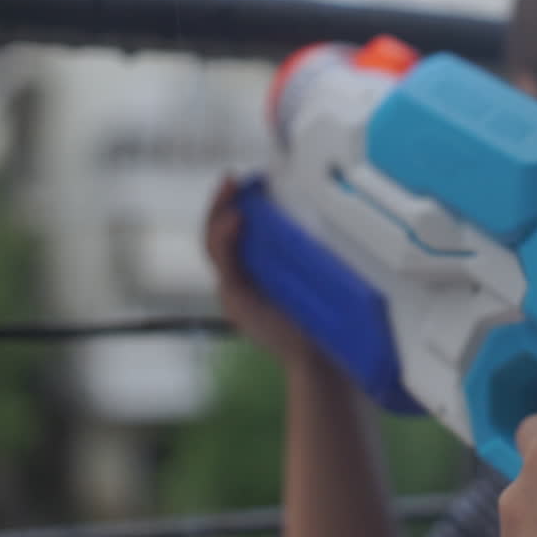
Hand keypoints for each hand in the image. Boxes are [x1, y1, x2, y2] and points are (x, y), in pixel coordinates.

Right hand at [203, 175, 316, 364]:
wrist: (318, 357)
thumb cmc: (320, 320)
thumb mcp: (310, 278)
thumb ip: (303, 254)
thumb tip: (324, 214)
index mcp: (251, 277)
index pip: (229, 235)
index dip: (230, 206)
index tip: (243, 180)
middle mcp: (236, 283)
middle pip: (215, 235)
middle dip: (219, 203)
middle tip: (230, 178)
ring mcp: (232, 292)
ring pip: (213, 245)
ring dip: (219, 214)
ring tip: (231, 191)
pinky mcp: (235, 300)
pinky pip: (224, 262)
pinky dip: (227, 237)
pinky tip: (238, 219)